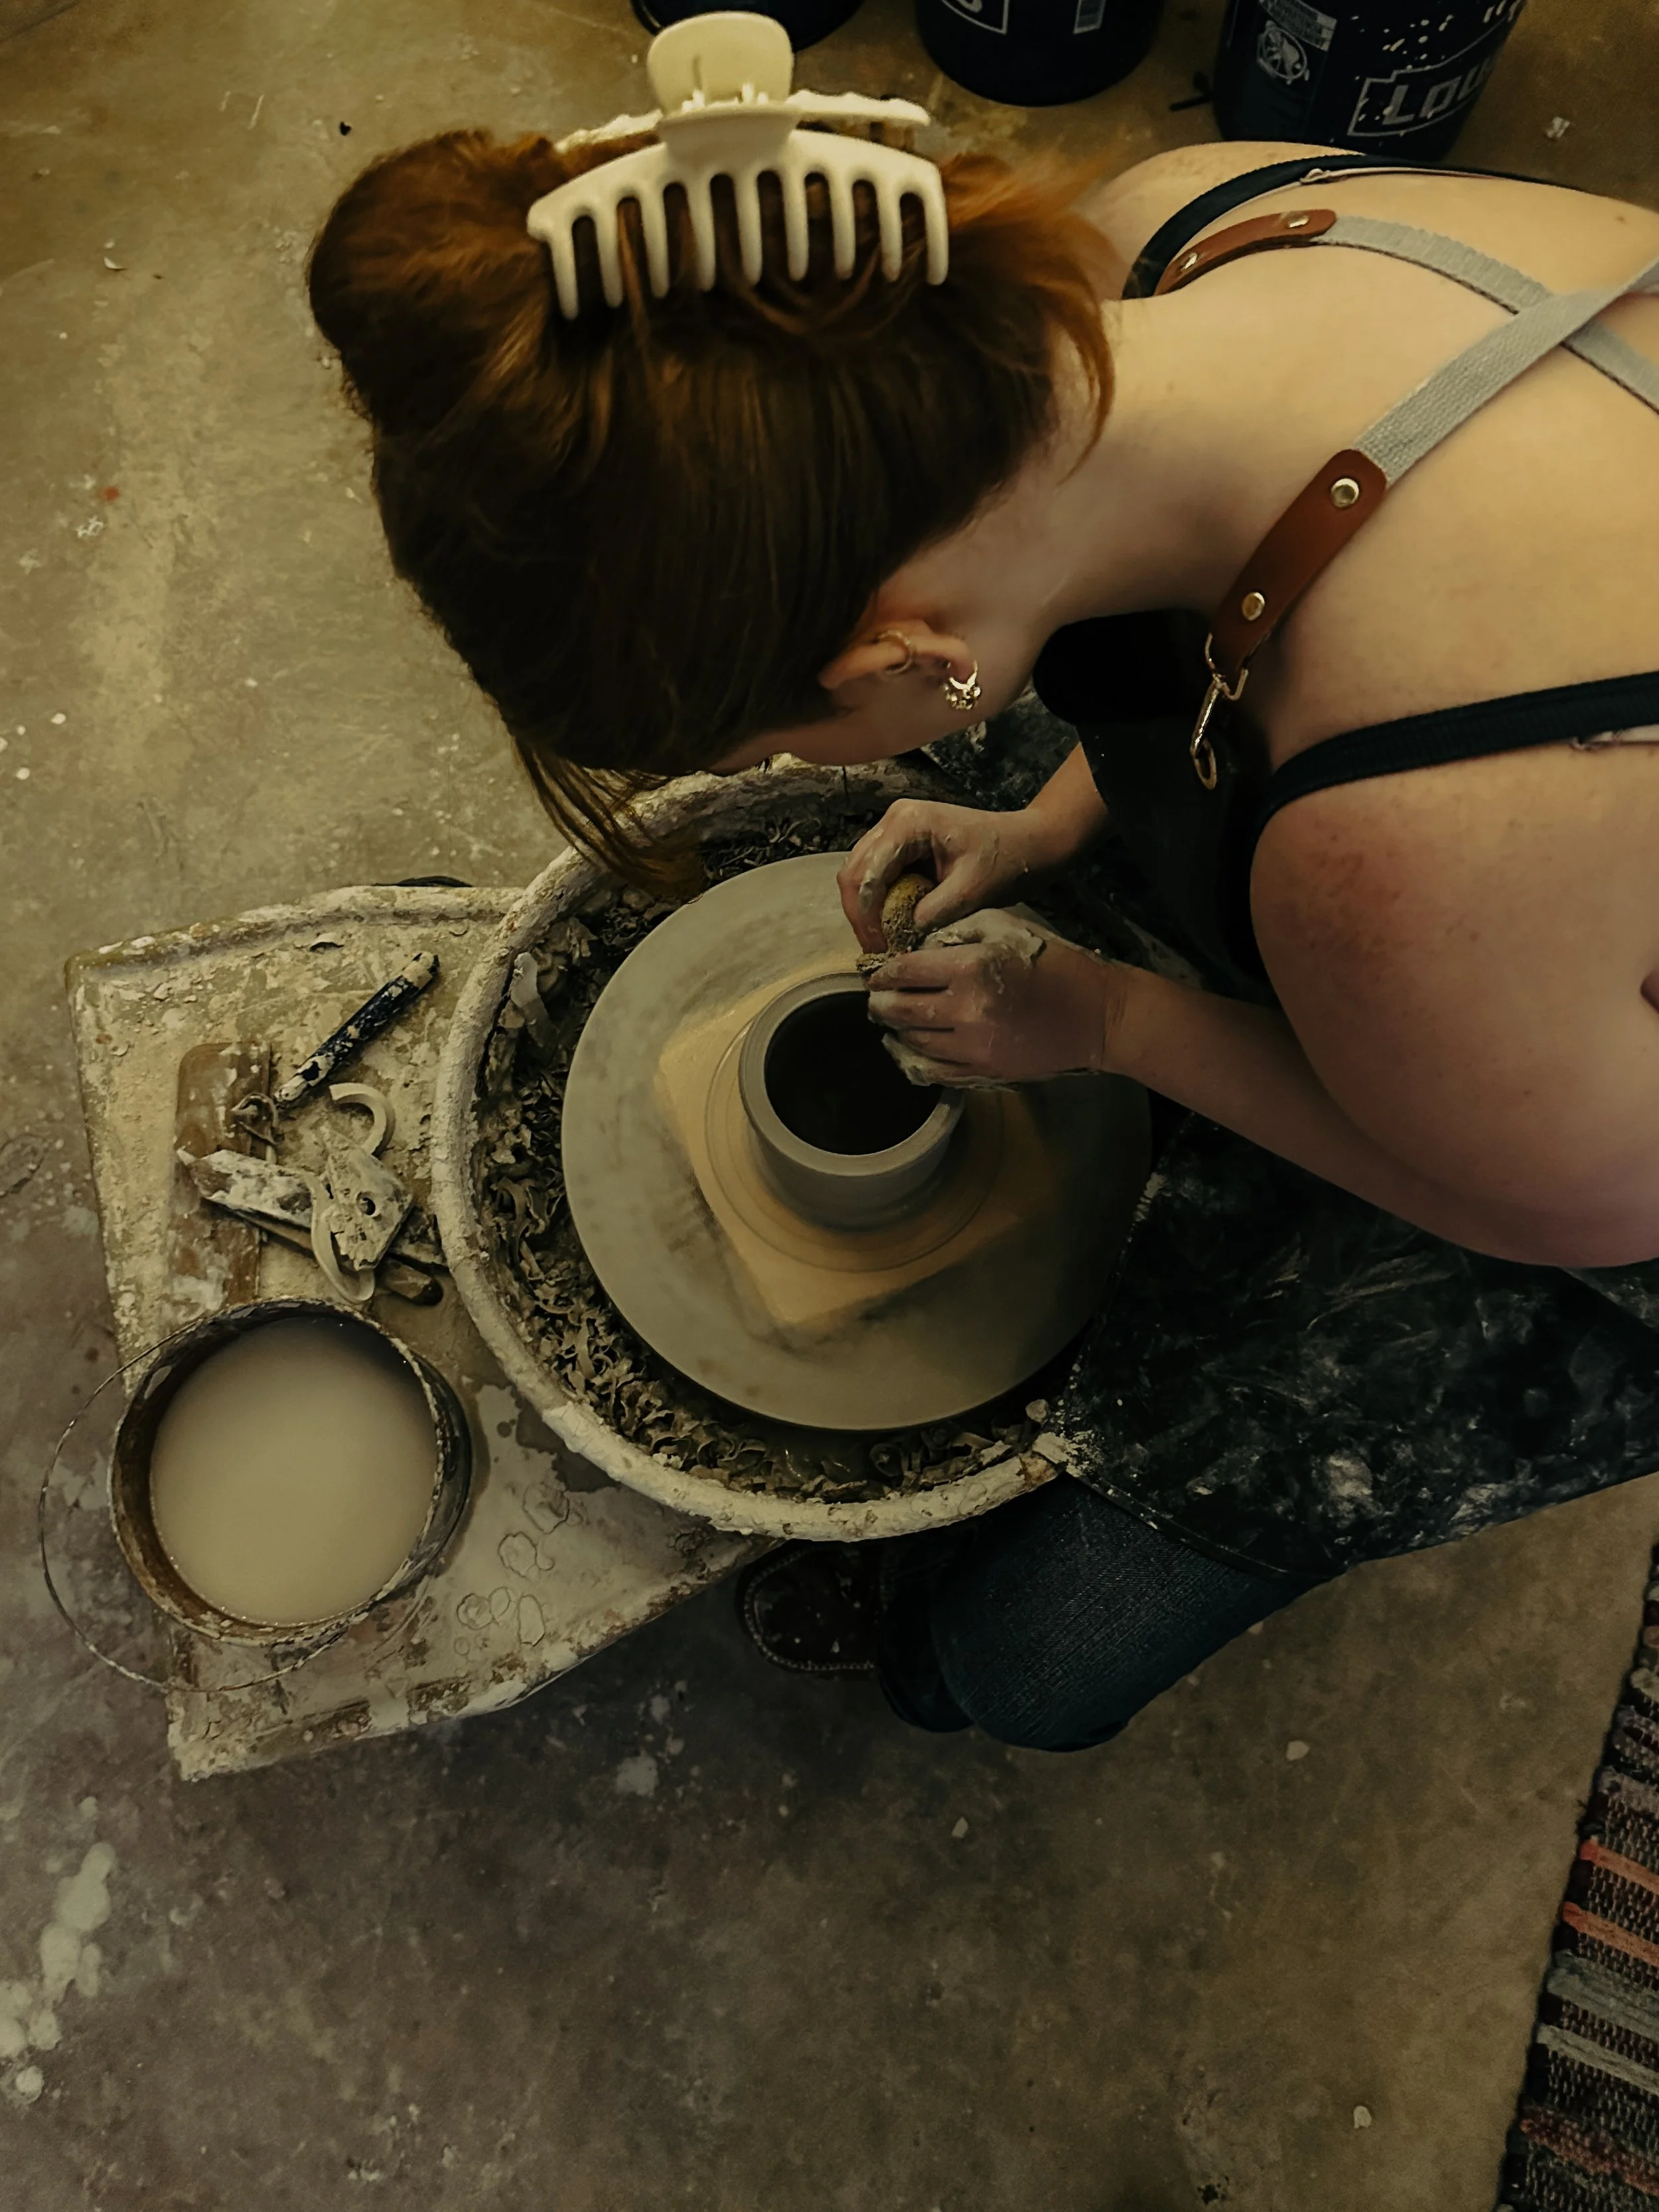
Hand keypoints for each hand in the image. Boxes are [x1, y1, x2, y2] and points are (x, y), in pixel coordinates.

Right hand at [838, 800, 1058, 955]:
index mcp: (908, 823)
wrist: (1027, 843)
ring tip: (883, 943)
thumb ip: (932, 913)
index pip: (866, 873)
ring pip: (859, 875)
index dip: (866, 916)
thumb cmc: (1006, 859)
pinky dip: (879, 905)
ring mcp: (895, 831)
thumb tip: (900, 937)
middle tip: (877, 952)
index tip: (881, 949)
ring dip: (866, 911)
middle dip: (861, 916)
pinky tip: (891, 927)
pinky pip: (876, 877)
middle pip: (853, 872)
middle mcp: (893, 820)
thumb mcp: (972, 891)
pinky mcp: (900, 845)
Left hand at [866, 911, 1122, 1085]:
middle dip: (880, 1003)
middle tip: (875, 998)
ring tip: (891, 1020)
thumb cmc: (1056, 964)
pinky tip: (908, 1047)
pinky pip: (934, 1070)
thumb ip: (960, 931)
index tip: (875, 972)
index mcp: (971, 969)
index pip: (906, 971)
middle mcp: (967, 1011)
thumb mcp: (1008, 928)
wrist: (1097, 1016)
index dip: (883, 972)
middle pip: (901, 1010)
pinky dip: (913, 1058)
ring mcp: (974, 1048)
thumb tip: (920, 946)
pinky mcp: (984, 1072)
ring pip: (913, 1042)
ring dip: (895, 1030)